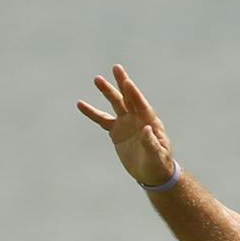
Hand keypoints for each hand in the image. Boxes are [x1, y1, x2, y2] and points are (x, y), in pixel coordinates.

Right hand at [76, 63, 177, 186]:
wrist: (152, 173)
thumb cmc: (159, 164)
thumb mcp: (157, 155)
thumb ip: (151, 143)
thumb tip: (146, 129)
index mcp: (150, 121)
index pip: (140, 104)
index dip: (134, 93)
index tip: (126, 82)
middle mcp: (137, 118)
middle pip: (128, 98)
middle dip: (121, 83)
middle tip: (116, 68)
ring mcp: (126, 123)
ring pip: (115, 104)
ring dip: (107, 92)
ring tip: (97, 79)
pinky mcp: (116, 132)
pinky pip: (102, 120)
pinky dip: (92, 113)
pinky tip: (81, 104)